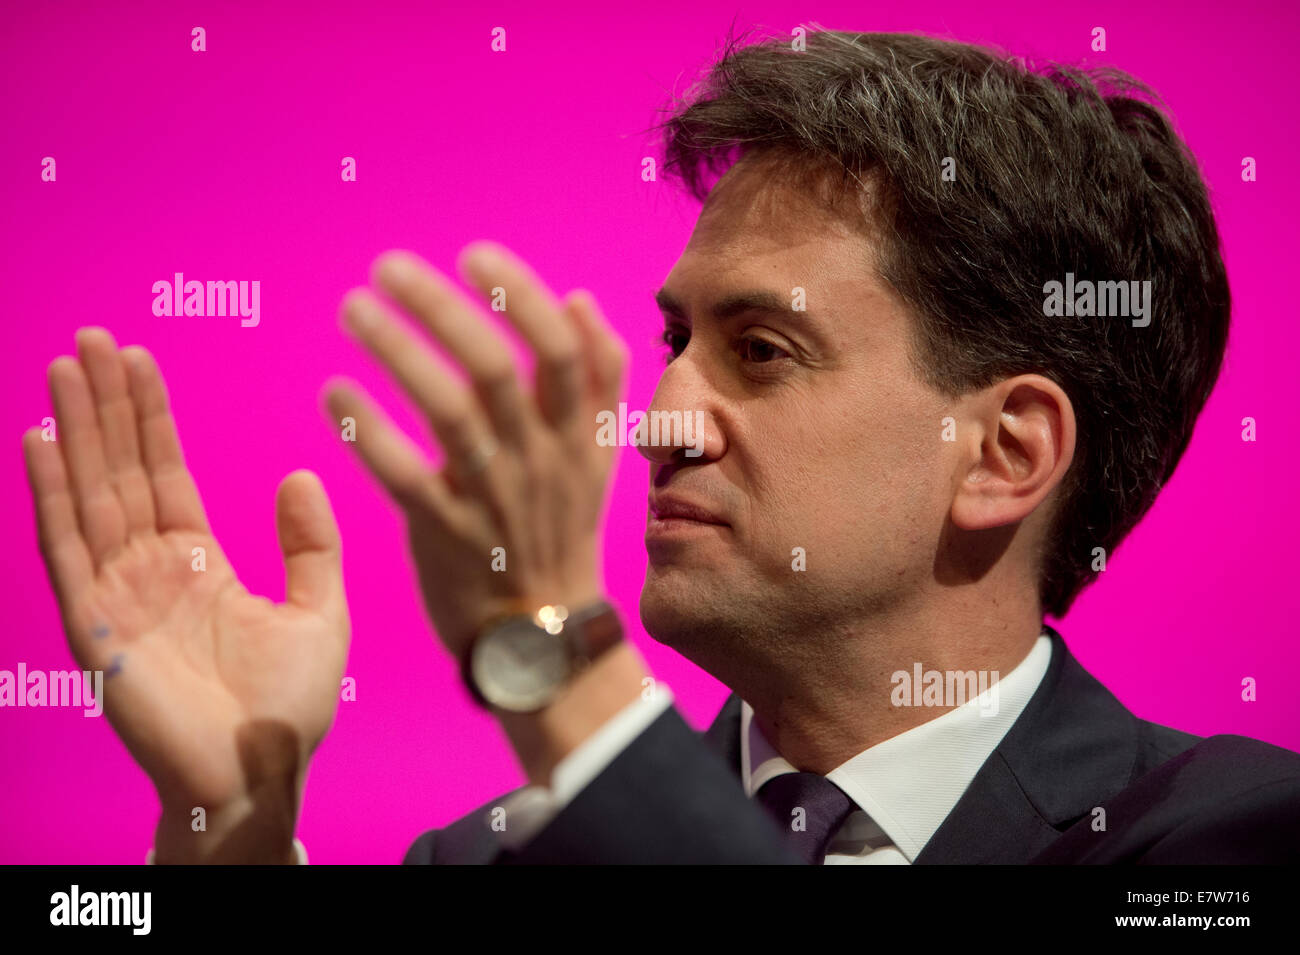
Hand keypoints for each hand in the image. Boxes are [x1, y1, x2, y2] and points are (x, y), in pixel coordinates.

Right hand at [23, 328, 349, 861]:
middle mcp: (150, 571)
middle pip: (120, 472)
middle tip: (92, 339)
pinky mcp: (98, 627)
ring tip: (66, 368)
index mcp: (198, 564)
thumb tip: (299, 474)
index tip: (139, 360)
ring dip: (77, 433)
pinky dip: (52, 497)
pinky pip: (68, 551)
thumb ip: (311, 545)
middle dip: (107, 407)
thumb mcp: (319, 611)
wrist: (260, 773)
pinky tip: (42, 443)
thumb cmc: (288, 706)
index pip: (165, 475)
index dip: (150, 419)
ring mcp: (119, 596)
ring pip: (91, 496)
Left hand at [325, 243, 626, 660]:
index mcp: (578, 434)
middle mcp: (539, 460)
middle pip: (495, 370)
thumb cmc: (561, 528)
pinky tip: (333, 392)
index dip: (520, 295)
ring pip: (447, 414)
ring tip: (353, 308)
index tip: (473, 254)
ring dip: (397, 352)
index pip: (561, 349)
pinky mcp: (445, 535)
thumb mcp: (598, 456)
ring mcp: (492, 499)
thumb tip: (579, 297)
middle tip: (387, 266)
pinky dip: (367, 432)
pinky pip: (403, 477)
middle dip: (442, 308)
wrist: (542, 632)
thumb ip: (600, 378)